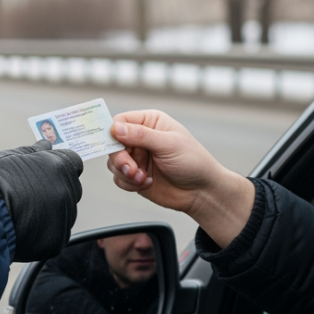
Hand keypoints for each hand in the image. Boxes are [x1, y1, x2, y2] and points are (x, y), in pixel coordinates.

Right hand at [0, 139, 83, 261]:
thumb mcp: (10, 156)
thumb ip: (35, 151)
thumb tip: (46, 145)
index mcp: (60, 166)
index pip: (73, 162)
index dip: (60, 166)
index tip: (47, 172)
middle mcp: (68, 190)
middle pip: (71, 188)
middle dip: (56, 189)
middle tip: (30, 194)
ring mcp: (65, 217)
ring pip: (64, 213)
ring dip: (51, 212)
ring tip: (23, 212)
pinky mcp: (57, 241)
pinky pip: (56, 234)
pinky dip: (44, 232)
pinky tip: (25, 228)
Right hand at [108, 110, 254, 246]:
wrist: (202, 192)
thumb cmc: (193, 162)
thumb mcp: (169, 144)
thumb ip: (141, 135)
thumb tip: (115, 128)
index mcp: (149, 122)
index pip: (120, 121)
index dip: (112, 133)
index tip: (114, 145)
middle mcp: (140, 139)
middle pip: (112, 144)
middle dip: (120, 158)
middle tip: (131, 168)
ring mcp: (137, 158)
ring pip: (113, 163)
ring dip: (125, 173)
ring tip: (143, 178)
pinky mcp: (135, 176)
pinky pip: (119, 179)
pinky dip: (129, 183)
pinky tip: (147, 183)